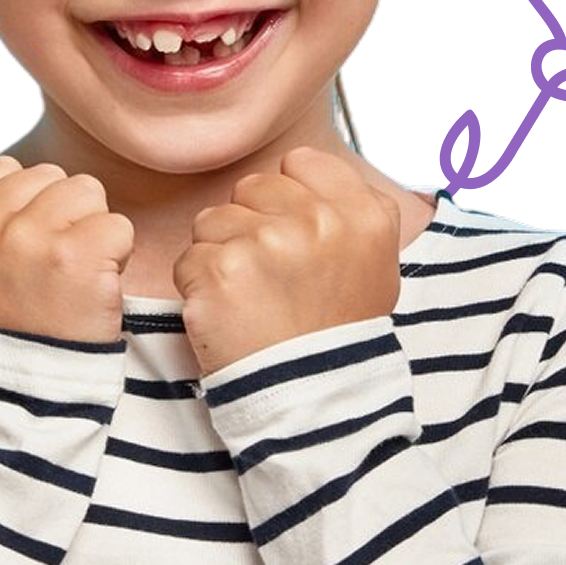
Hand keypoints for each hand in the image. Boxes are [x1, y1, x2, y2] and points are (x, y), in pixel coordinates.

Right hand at [0, 155, 133, 344]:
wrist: (18, 399)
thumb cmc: (1, 329)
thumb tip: (27, 179)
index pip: (7, 171)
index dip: (28, 208)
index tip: (25, 254)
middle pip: (51, 177)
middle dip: (62, 215)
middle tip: (53, 270)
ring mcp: (25, 237)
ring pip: (87, 191)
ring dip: (92, 230)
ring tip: (73, 277)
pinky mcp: (74, 254)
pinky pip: (118, 225)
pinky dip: (119, 257)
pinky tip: (94, 290)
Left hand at [171, 146, 402, 379]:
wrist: (311, 402)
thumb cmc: (336, 332)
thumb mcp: (376, 265)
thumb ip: (352, 208)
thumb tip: (306, 166)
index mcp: (361, 215)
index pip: (299, 163)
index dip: (288, 197)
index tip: (293, 233)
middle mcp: (316, 221)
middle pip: (251, 188)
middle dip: (250, 225)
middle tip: (270, 277)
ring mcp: (265, 243)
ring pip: (213, 220)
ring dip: (220, 254)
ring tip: (249, 298)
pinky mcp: (218, 272)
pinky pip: (189, 259)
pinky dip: (198, 288)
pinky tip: (226, 314)